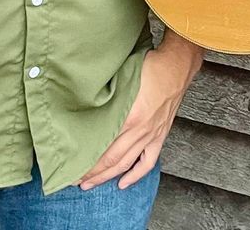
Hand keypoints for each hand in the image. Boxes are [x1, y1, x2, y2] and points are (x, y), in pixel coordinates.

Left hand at [78, 34, 202, 190]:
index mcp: (129, 116)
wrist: (176, 65)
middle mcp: (140, 130)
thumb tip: (85, 103)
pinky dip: (135, 175)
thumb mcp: (123, 79)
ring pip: (126, 163)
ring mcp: (151, 135)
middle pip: (112, 159)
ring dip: (108, 176)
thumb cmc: (149, 66)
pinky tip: (124, 182)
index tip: (73, 164)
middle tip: (76, 180)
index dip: (87, 158)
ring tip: (92, 184)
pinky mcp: (160, 135)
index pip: (103, 145)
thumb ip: (107, 96)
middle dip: (93, 173)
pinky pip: (147, 161)